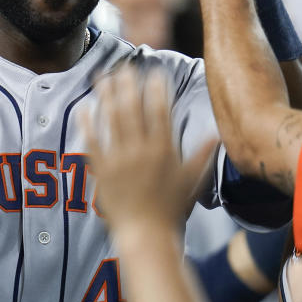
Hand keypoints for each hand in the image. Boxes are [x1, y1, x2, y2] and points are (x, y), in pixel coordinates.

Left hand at [84, 66, 217, 232]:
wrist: (146, 235)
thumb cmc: (172, 209)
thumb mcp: (192, 180)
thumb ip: (202, 154)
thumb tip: (218, 134)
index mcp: (164, 150)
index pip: (160, 111)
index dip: (156, 89)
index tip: (154, 72)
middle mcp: (141, 151)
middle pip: (132, 109)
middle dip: (128, 84)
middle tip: (124, 66)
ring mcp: (119, 160)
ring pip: (111, 119)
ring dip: (107, 95)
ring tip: (104, 76)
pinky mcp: (102, 170)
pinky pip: (92, 141)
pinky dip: (88, 122)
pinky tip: (84, 106)